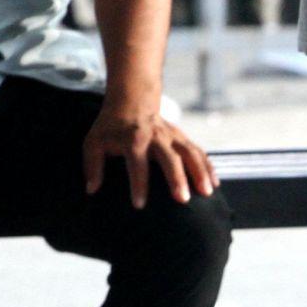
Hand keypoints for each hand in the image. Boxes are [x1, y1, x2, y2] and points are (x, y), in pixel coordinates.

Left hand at [83, 104, 218, 208]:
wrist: (132, 100)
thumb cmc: (110, 127)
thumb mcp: (94, 142)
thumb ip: (92, 165)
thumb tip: (92, 190)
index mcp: (132, 138)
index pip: (136, 163)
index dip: (138, 184)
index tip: (139, 205)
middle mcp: (155, 136)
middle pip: (169, 158)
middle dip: (177, 178)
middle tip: (182, 200)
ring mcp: (172, 136)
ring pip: (190, 153)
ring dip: (199, 172)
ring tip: (206, 193)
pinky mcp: (182, 137)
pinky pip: (198, 151)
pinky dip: (208, 167)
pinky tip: (214, 184)